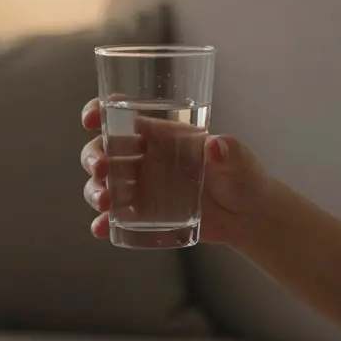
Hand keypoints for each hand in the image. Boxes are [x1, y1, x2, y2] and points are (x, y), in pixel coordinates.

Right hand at [80, 98, 270, 246]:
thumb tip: (216, 145)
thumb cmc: (242, 176)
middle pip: (103, 151)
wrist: (249, 215)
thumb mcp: (239, 160)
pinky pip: (115, 219)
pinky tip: (103, 228)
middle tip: (101, 168)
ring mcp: (141, 188)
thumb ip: (230, 151)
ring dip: (94, 190)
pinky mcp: (144, 216)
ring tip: (104, 202)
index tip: (91, 119)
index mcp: (160, 135)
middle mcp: (144, 159)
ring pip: (104, 185)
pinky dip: (104, 223)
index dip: (99, 112)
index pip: (121, 116)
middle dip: (93, 157)